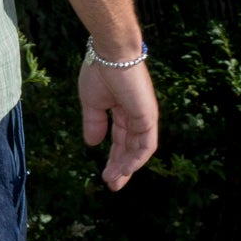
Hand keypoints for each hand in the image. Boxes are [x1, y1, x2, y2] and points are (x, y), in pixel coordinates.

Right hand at [79, 57, 157, 190]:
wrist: (109, 54)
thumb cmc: (99, 72)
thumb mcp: (92, 103)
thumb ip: (94, 123)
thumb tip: (92, 144)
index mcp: (124, 110)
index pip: (121, 140)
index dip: (114, 158)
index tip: (105, 176)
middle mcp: (137, 115)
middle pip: (130, 147)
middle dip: (121, 167)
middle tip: (112, 185)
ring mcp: (144, 116)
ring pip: (138, 149)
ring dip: (127, 167)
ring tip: (114, 181)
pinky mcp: (148, 116)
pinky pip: (146, 144)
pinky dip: (136, 159)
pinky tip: (125, 170)